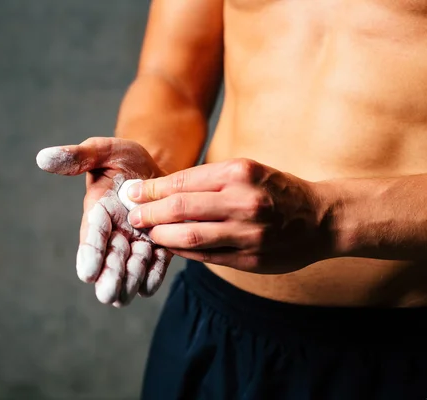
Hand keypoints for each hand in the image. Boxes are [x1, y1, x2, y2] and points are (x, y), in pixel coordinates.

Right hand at [36, 137, 172, 305]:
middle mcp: (112, 236)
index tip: (88, 274)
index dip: (90, 255)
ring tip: (139, 272)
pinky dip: (153, 276)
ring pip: (129, 276)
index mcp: (97, 215)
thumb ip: (78, 156)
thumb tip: (43, 158)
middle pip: (108, 265)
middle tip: (109, 293)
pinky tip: (153, 273)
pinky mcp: (156, 251)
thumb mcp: (103, 150)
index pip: (91, 238)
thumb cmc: (125, 159)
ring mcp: (134, 246)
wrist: (155, 169)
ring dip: (132, 278)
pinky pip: (153, 273)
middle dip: (109, 279)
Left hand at [125, 159, 333, 273]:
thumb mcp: (247, 171)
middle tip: (132, 216)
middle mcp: (243, 201)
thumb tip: (162, 192)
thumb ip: (208, 181)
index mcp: (239, 172)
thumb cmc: (277, 190)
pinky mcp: (251, 258)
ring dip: (162, 236)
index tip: (132, 193)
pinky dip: (184, 252)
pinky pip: (206, 256)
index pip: (182, 181)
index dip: (151, 189)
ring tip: (148, 233)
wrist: (322, 218)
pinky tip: (172, 247)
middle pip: (180, 209)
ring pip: (191, 236)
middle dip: (149, 213)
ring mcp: (248, 233)